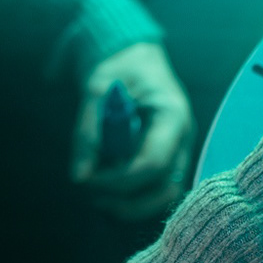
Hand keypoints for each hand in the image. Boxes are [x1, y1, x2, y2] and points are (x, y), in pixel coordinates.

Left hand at [71, 42, 195, 221]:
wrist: (135, 57)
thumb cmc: (118, 67)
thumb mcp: (96, 90)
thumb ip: (88, 132)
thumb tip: (79, 177)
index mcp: (172, 115)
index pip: (152, 164)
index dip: (117, 180)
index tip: (86, 178)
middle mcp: (183, 138)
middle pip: (166, 190)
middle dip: (127, 202)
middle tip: (92, 197)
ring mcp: (179, 150)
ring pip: (165, 196)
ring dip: (131, 205)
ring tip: (98, 196)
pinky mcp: (169, 159)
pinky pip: (157, 190)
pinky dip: (133, 198)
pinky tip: (108, 190)